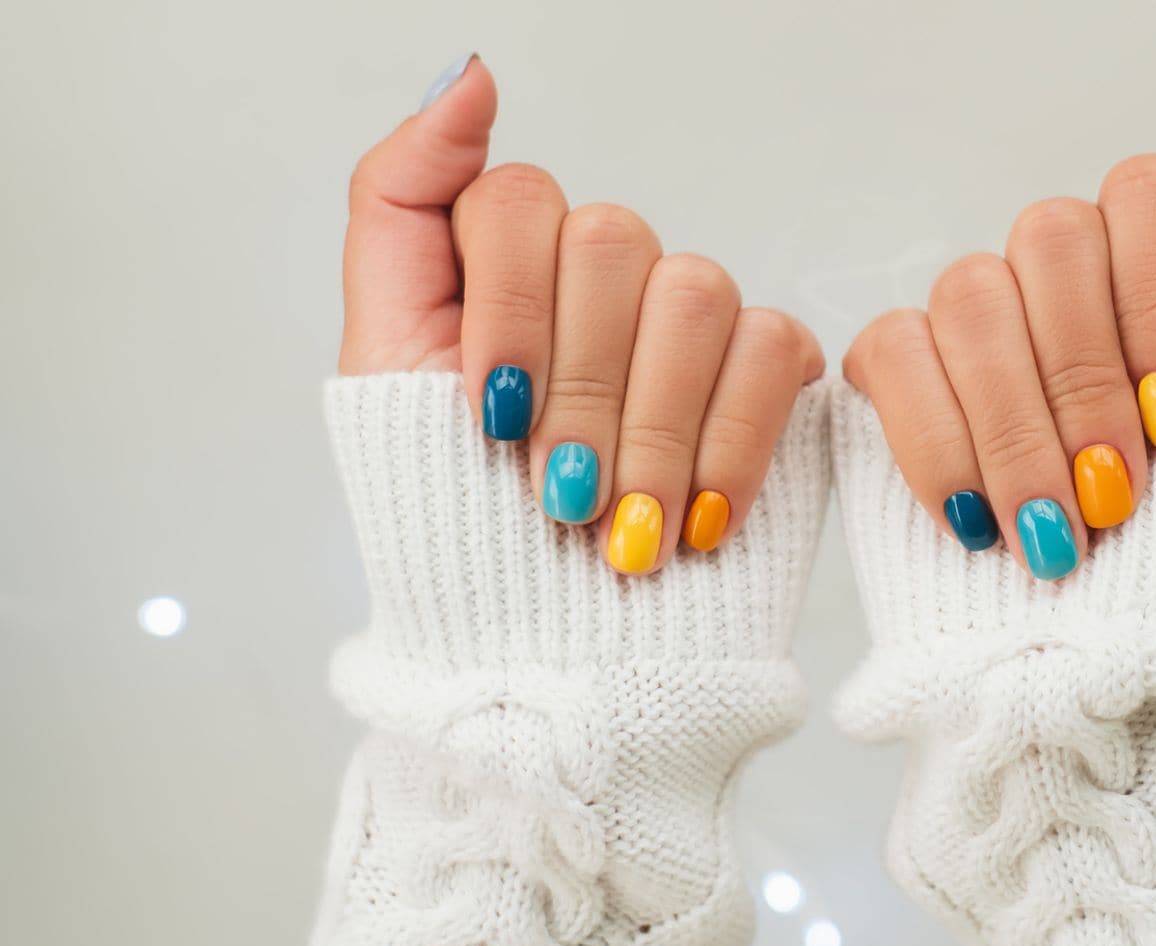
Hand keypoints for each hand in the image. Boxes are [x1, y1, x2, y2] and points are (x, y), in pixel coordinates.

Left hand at [339, 55, 824, 574]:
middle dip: (580, 388)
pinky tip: (695, 518)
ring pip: (695, 293)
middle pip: (611, 240)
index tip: (492, 419)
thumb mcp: (381, 369)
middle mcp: (600, 276)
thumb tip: (467, 74)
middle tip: (558, 494)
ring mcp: (686, 325)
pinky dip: (731, 443)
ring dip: (651, 430)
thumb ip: (401, 205)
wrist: (542, 660)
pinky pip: (774, 351)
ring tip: (623, 531)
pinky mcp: (767, 379)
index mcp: (502, 261)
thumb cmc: (451, 528)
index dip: (508, 308)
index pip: (515, 200)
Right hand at [842, 75, 1155, 580]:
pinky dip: (940, 448)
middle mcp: (1073, 268)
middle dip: (1089, 382)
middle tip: (1119, 491)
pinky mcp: (908, 375)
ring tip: (1060, 534)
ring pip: (969, 295)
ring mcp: (985, 317)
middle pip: (1053, 236)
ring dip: (1020, 432)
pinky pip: (892, 356)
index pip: (1146, 194)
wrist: (1138, 649)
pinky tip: (981, 520)